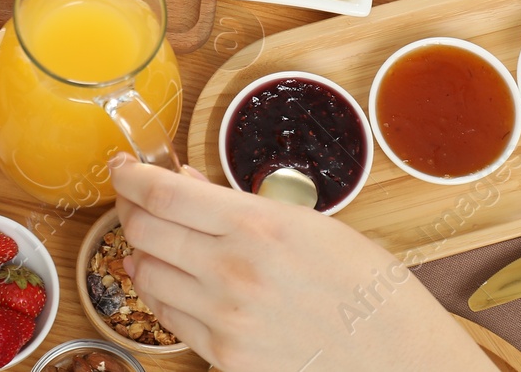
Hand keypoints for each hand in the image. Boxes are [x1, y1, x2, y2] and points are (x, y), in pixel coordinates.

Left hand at [111, 157, 489, 371]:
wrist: (398, 357)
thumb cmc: (365, 285)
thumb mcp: (308, 224)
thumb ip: (237, 204)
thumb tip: (185, 185)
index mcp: (257, 225)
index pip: (163, 193)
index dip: (131, 176)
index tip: (122, 167)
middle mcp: (232, 271)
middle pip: (143, 231)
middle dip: (129, 209)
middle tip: (133, 199)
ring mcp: (225, 319)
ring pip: (146, 274)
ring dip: (140, 253)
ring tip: (150, 241)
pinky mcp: (226, 357)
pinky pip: (167, 317)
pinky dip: (160, 293)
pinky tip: (170, 280)